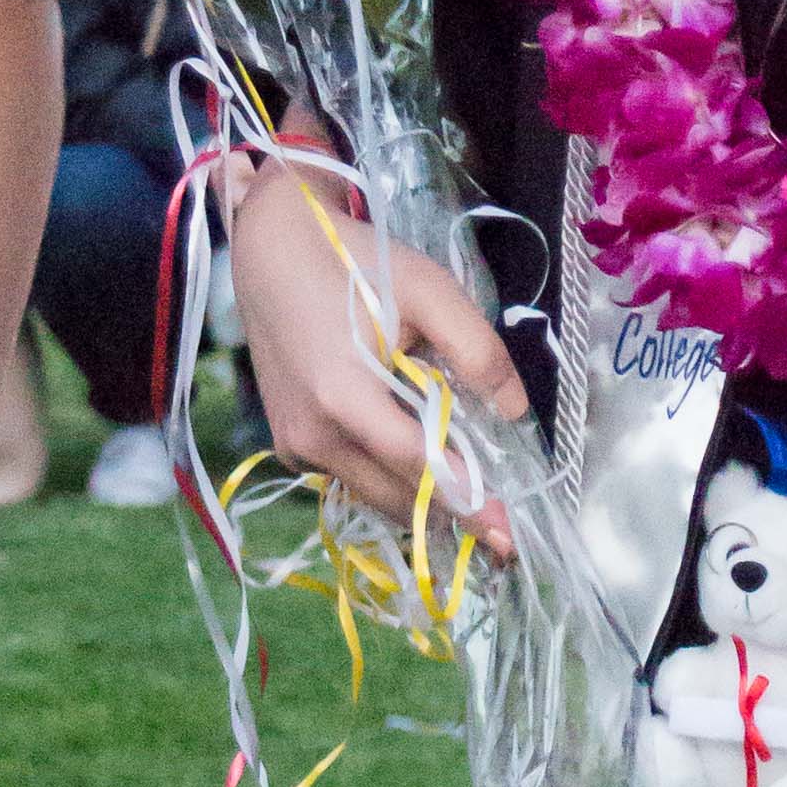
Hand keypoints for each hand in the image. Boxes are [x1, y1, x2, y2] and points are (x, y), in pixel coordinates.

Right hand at [223, 151, 527, 554]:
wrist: (271, 250)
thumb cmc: (354, 262)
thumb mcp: (428, 290)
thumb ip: (477, 349)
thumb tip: (515, 411)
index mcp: (344, 398)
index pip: (418, 468)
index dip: (467, 502)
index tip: (507, 536)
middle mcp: (312, 435)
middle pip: (396, 497)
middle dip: (450, 517)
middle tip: (501, 537)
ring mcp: (294, 445)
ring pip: (371, 495)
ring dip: (419, 504)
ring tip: (470, 508)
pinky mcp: (288, 444)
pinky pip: (349, 478)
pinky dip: (386, 481)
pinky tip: (418, 471)